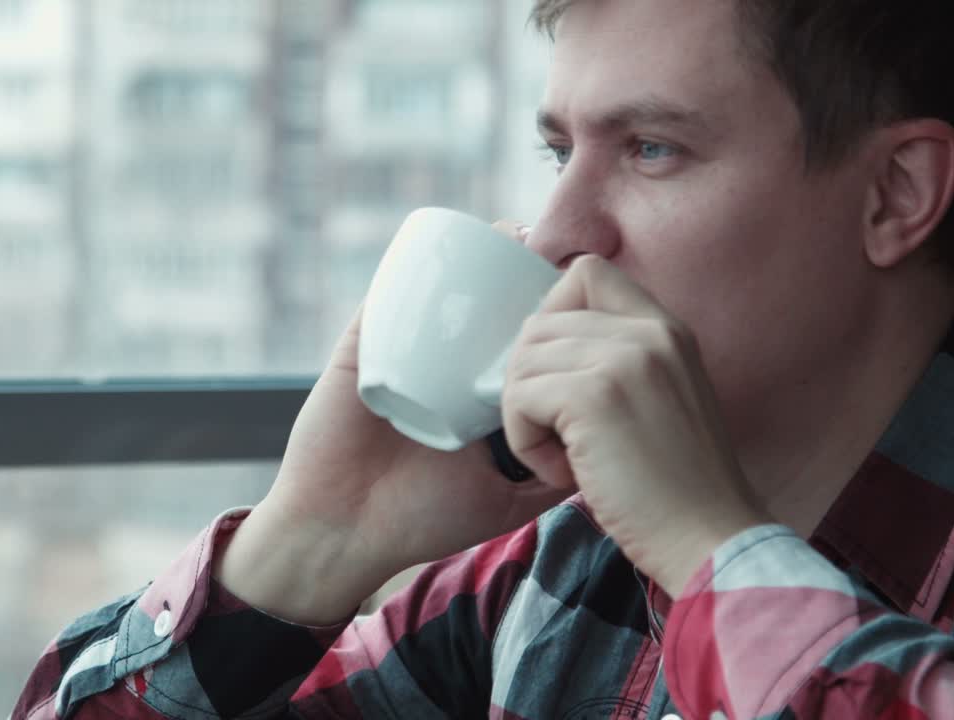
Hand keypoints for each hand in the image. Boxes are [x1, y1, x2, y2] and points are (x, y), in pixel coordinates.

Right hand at [219, 224, 568, 624]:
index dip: (548, 315)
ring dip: (474, 257)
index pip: (512, 342)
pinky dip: (414, 267)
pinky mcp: (364, 347)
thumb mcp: (506, 503)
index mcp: (469, 396)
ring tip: (515, 236)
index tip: (587, 298)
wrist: (345, 532)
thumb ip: (551, 482)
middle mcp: (438, 368)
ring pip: (438, 291)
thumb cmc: (419, 520)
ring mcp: (400, 353)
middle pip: (481, 306)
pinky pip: (387, 294)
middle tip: (555, 256)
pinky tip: (450, 249)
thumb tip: (608, 460)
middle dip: (517, 275)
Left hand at [499, 255, 770, 595]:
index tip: (559, 377)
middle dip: (531, 383)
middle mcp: (649, 331)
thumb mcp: (662, 400)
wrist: (712, 540)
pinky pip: (519, 398)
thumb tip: (536, 353)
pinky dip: (525, 440)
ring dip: (526, 417)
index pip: (586, 272)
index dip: (553, 317)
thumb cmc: (678, 490)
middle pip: (540, 322)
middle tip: (560, 437)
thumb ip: (619, 364)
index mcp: (667, 328)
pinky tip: (563, 473)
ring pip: (523, 361)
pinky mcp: (595, 396)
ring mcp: (624, 359)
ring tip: (566, 459)